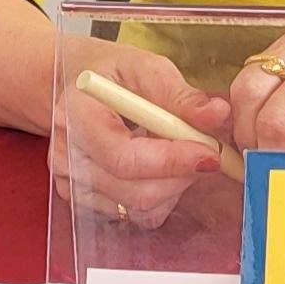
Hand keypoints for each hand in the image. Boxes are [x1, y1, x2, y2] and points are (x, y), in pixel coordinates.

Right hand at [50, 43, 230, 231]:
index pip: (123, 157)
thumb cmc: (111, 73)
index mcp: (75, 115)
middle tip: (205, 152)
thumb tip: (218, 114)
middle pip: (133, 191)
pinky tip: (159, 168)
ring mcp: (70, 182)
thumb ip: (181, 94)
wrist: (80, 88)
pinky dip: (159, 196)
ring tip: (176, 152)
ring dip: (173, 186)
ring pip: (138, 208)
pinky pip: (133, 215)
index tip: (209, 153)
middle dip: (181, 176)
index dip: (171, 161)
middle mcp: (66, 155)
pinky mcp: (83, 201)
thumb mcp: (145, 68)